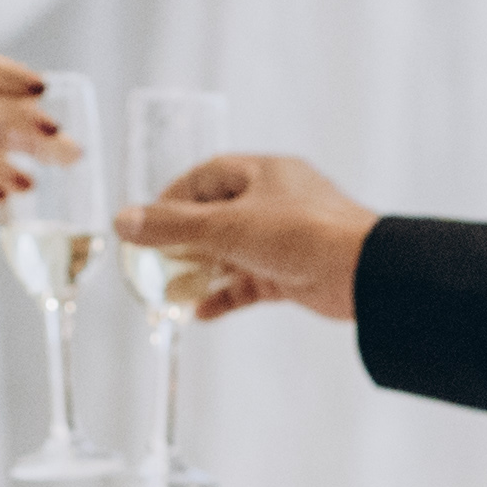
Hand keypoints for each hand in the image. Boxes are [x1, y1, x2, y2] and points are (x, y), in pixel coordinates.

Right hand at [116, 152, 374, 320]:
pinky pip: (252, 282)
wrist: (362, 274)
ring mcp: (289, 238)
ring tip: (171, 290)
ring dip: (204, 271)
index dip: (176, 195)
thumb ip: (173, 227)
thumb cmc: (302, 234)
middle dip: (186, 239)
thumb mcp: (227, 228)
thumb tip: (123, 221)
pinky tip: (201, 313)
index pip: (210, 174)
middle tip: (154, 258)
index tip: (149, 219)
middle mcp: (278, 200)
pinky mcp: (296, 273)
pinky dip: (227, 295)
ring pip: (235, 251)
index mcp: (267, 173)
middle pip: (220, 214)